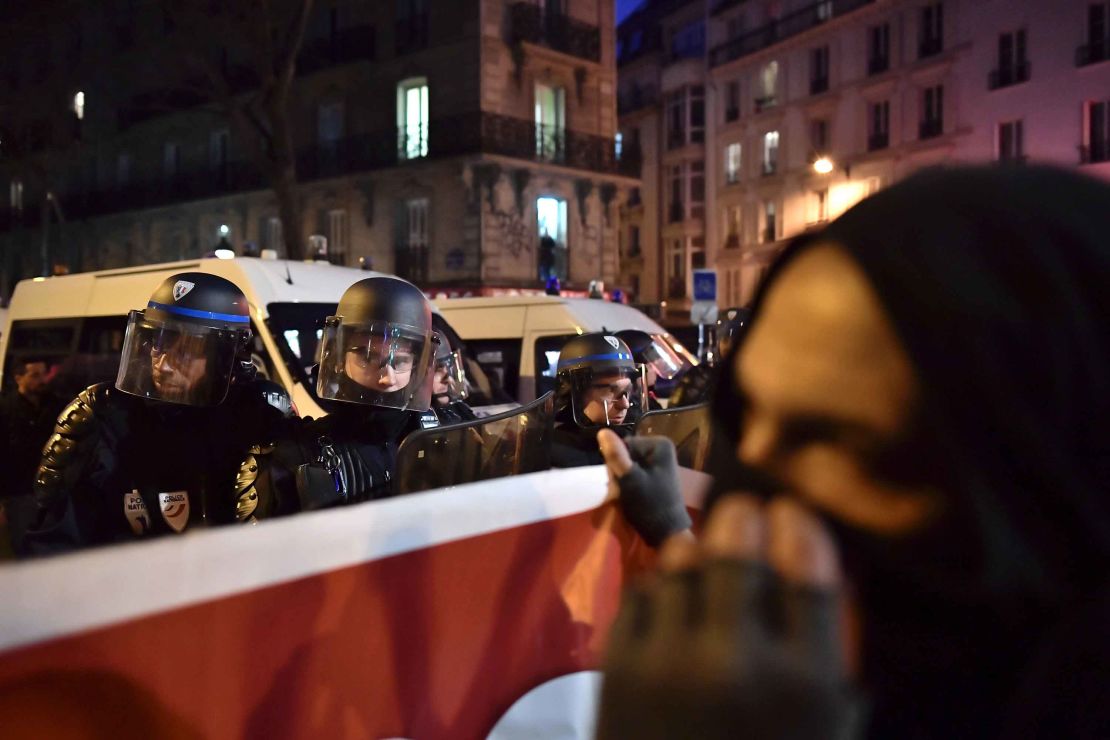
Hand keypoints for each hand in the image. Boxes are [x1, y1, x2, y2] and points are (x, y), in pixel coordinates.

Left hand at [596, 495, 858, 739]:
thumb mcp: (825, 729)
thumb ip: (828, 658)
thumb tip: (828, 569)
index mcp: (804, 685)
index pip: (807, 569)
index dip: (800, 527)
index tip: (793, 515)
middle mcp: (736, 662)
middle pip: (739, 551)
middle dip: (744, 521)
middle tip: (745, 516)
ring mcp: (667, 662)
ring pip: (683, 563)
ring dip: (699, 551)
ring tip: (707, 553)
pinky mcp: (617, 666)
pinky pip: (643, 593)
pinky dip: (661, 589)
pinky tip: (672, 601)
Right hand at [598, 430, 691, 546]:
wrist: (666, 532)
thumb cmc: (649, 504)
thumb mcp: (629, 479)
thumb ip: (616, 455)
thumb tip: (602, 431)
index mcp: (660, 445)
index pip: (624, 443)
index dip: (617, 461)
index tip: (620, 479)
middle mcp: (663, 449)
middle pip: (628, 452)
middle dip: (621, 469)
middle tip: (624, 488)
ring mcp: (661, 463)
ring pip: (630, 463)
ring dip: (624, 477)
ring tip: (628, 492)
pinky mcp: (657, 475)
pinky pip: (636, 472)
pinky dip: (631, 482)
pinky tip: (633, 494)